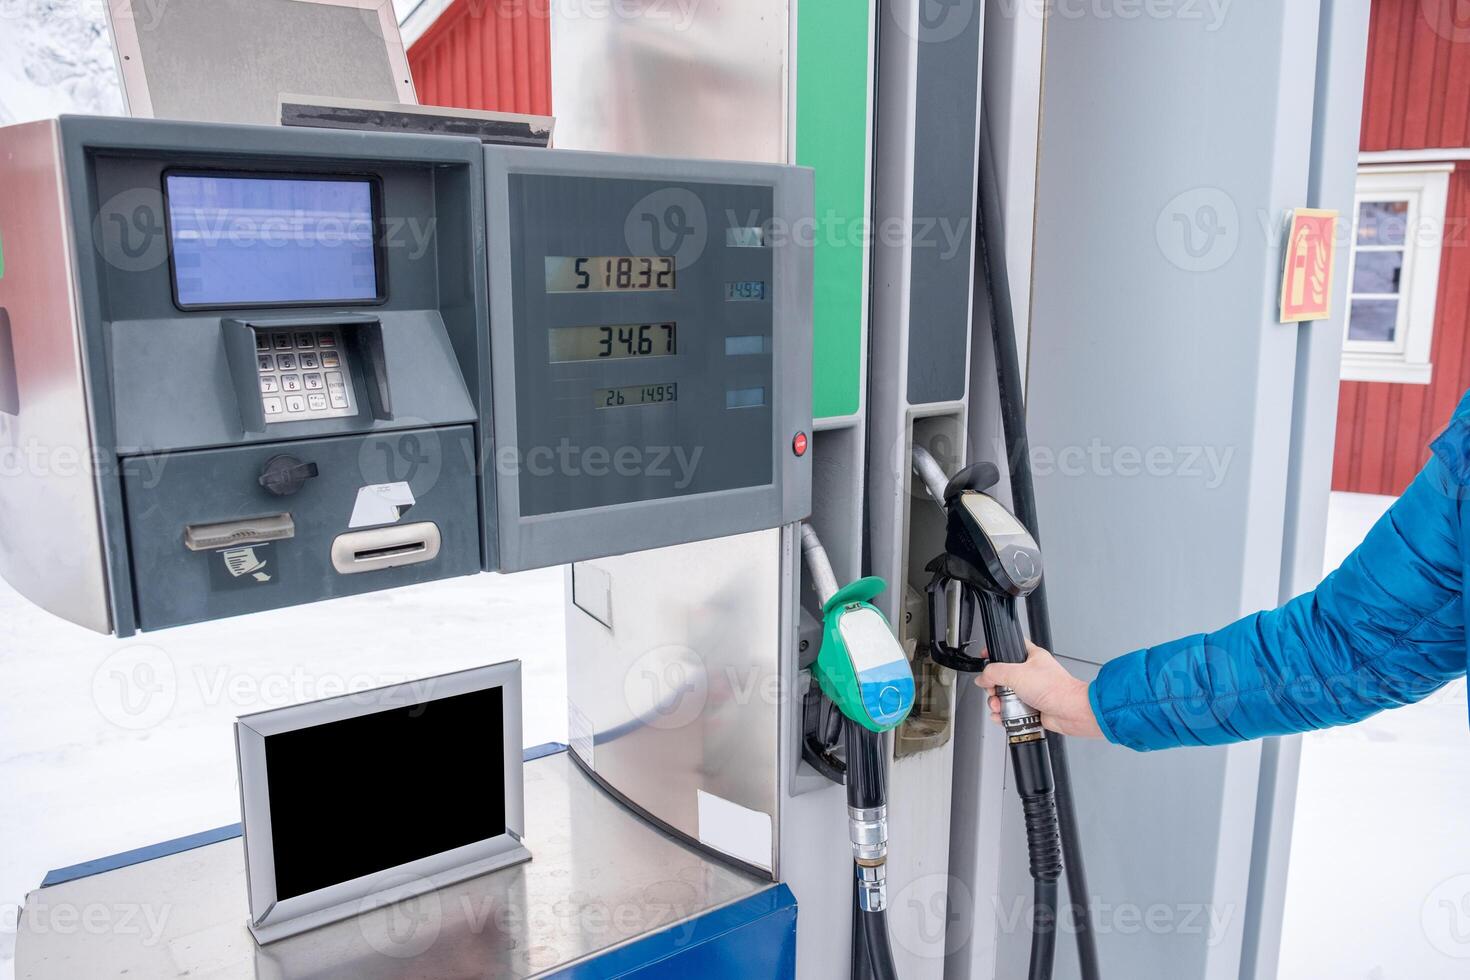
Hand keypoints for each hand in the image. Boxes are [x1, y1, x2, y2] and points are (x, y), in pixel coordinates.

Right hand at [976, 642, 1103, 738]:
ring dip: (997, 703)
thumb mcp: (1017, 674)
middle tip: (993, 690)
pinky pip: (1011, 710)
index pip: (1010, 648)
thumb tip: (982, 677)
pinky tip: (1002, 716)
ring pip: (1005, 695)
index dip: (996, 652)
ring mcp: (1031, 691)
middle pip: (1002, 676)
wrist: (1071, 712)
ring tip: (999, 706)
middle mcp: (1031, 674)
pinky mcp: (1031, 708)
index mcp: (1031, 657)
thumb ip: (994, 673)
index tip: (985, 658)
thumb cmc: (1055, 688)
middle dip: (993, 687)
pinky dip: (1004, 715)